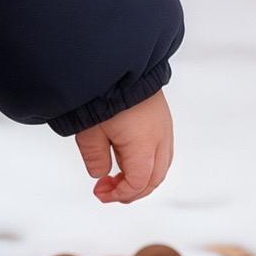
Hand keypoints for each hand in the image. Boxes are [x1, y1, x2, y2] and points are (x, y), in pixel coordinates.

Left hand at [75, 90, 173, 204]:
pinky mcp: (162, 118)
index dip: (120, 194)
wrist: (121, 61)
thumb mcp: (90, 131)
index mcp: (145, 146)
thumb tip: (100, 173)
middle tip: (109, 190)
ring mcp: (164, 127)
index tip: (101, 193)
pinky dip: (147, 161)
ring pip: (161, 165)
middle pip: (154, 178)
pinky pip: (161, 150)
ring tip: (118, 175)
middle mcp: (161, 139)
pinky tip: (127, 156)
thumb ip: (95, 157)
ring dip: (141, 176)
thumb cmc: (106, 92)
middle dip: (132, 190)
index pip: (138, 183)